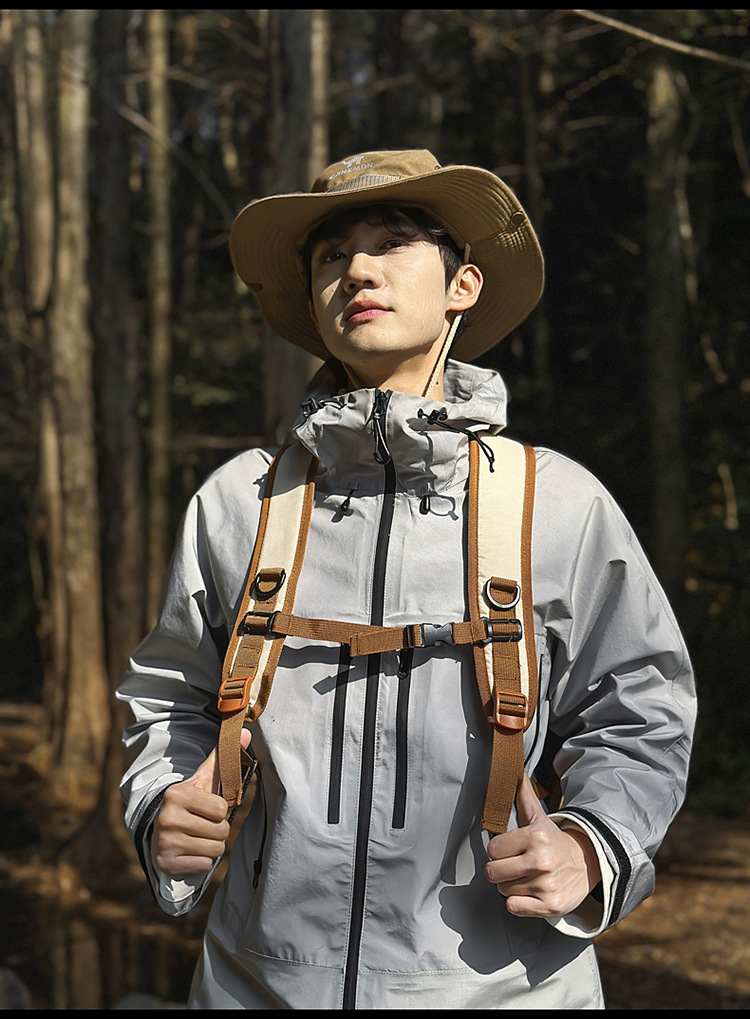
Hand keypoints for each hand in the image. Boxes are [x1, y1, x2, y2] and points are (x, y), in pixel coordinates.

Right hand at [152, 728, 250, 875]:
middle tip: (202, 825)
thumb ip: (222, 758)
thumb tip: (246, 732)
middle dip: (217, 830)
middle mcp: (168, 816)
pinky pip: (202, 865)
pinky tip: (188, 851)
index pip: (221, 808)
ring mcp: (164, 841)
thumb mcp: (203, 780)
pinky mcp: (165, 862)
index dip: (219, 811)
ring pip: (214, 850)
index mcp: (178, 793)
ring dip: (211, 846)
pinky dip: (200, 861)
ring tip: (196, 837)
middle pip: (220, 831)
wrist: (158, 827)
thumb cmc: (189, 802)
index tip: (206, 809)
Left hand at [485, 772, 600, 917]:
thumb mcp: (539, 817)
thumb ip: (524, 794)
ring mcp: (545, 885)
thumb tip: (515, 770)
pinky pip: (513, 907)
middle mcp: (540, 861)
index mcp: (535, 836)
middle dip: (500, 870)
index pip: (492, 849)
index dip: (499, 851)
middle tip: (516, 865)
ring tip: (527, 877)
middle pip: (493, 872)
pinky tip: (530, 893)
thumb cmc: (553, 841)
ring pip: (503, 890)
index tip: (511, 850)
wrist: (586, 864)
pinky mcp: (549, 906)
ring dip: (511, 886)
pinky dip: (517, 903)